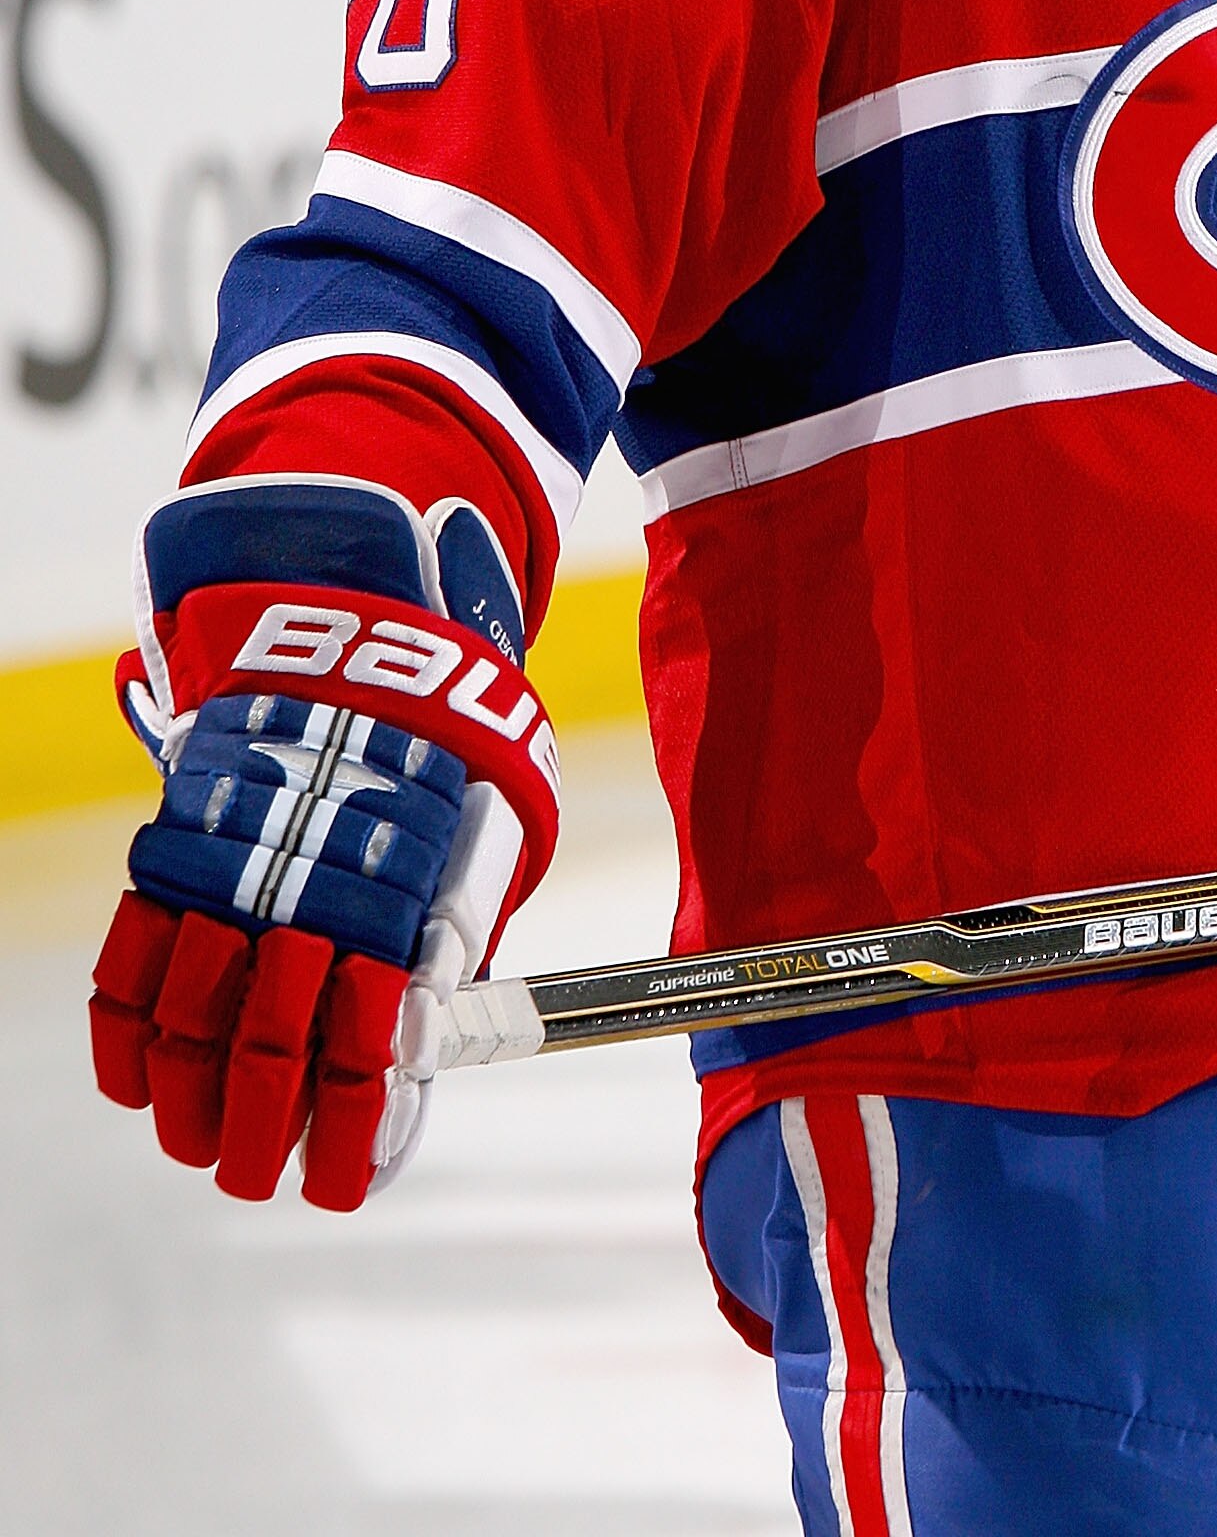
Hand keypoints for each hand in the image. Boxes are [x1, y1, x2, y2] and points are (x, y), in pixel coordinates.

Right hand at [91, 478, 557, 1208]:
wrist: (371, 649)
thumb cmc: (440, 769)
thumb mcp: (470, 858)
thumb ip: (441, 958)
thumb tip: (421, 1059)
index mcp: (391, 918)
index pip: (358, 1063)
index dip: (343, 1139)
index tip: (337, 1190)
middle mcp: (303, 910)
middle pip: (261, 1059)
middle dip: (255, 1136)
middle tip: (253, 1178)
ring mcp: (230, 884)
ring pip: (184, 1028)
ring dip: (187, 1100)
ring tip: (199, 1141)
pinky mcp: (176, 857)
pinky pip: (128, 965)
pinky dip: (123, 1034)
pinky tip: (137, 1077)